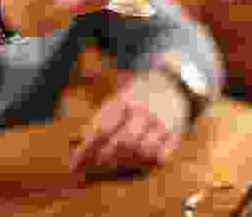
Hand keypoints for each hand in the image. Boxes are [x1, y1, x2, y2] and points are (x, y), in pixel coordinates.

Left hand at [69, 69, 188, 173]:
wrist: (174, 84)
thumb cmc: (140, 94)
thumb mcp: (118, 97)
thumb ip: (100, 117)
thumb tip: (79, 139)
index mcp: (126, 102)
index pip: (102, 130)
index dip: (87, 150)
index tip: (75, 165)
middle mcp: (145, 112)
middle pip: (122, 144)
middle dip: (105, 159)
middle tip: (95, 167)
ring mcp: (162, 124)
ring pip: (143, 152)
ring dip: (126, 163)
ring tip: (114, 164)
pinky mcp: (176, 135)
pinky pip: (161, 157)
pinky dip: (147, 163)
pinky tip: (138, 161)